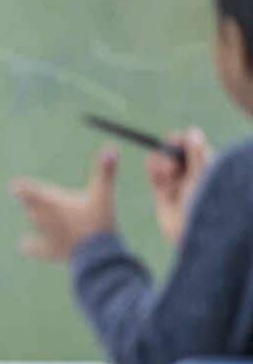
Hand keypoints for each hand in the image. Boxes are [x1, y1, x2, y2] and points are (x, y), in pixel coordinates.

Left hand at [11, 148, 118, 261]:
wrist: (96, 255)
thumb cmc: (98, 221)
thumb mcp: (103, 193)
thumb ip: (105, 170)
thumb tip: (112, 147)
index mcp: (51, 201)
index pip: (26, 191)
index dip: (21, 188)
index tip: (15, 186)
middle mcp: (43, 217)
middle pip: (30, 205)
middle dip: (31, 200)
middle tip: (30, 197)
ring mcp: (45, 235)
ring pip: (34, 222)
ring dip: (36, 217)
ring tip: (36, 214)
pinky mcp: (49, 252)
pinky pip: (34, 248)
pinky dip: (30, 246)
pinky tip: (26, 246)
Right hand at [147, 128, 212, 244]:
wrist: (192, 233)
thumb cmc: (205, 204)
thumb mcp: (203, 174)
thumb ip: (196, 153)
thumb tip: (192, 130)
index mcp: (209, 168)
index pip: (194, 146)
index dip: (183, 140)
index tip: (175, 140)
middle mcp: (193, 175)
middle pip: (177, 153)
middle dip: (170, 152)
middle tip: (170, 156)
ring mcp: (178, 184)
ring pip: (164, 163)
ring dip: (162, 163)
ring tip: (166, 173)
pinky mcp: (163, 194)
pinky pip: (155, 176)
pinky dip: (153, 170)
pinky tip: (155, 173)